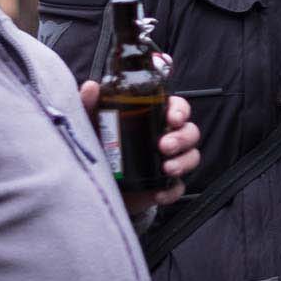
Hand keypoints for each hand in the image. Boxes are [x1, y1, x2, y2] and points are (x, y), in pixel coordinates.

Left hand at [78, 84, 201, 213]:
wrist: (90, 182)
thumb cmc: (96, 145)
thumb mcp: (90, 123)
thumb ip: (89, 104)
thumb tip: (91, 87)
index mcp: (153, 118)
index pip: (178, 108)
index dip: (181, 111)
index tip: (172, 119)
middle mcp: (164, 137)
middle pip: (190, 132)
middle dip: (182, 138)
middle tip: (164, 146)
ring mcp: (166, 162)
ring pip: (191, 157)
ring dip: (184, 162)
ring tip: (167, 169)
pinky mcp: (162, 185)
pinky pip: (178, 187)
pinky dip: (172, 191)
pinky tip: (159, 193)